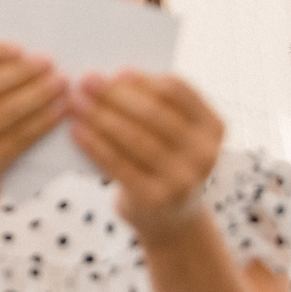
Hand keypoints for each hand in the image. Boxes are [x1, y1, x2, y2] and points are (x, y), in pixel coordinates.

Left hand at [68, 69, 221, 241]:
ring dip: (99, 116)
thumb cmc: (166, 162)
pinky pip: (118, 164)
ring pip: (133, 137)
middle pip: (152, 112)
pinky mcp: (156, 199)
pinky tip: (76, 130)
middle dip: (114, 94)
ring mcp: (183, 179)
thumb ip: (156, 107)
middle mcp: (204, 153)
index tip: (116, 72)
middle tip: (86, 80)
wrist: (171, 219)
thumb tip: (114, 77)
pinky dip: (94, 144)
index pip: (177, 90)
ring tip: (76, 102)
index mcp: (213, 126)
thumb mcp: (174, 134)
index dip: (144, 79)